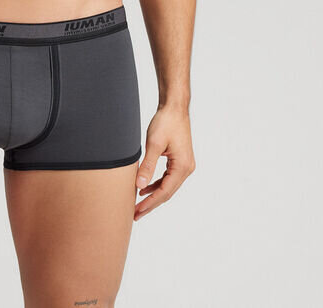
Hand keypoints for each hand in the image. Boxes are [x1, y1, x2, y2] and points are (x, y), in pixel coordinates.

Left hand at [134, 104, 194, 219]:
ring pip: (168, 187)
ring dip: (153, 196)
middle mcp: (186, 168)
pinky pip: (168, 178)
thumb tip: (139, 186)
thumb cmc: (165, 122)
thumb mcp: (154, 144)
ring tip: (138, 206)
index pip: (164, 192)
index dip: (150, 203)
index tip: (137, 211)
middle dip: (151, 204)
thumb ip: (147, 166)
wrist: (174, 107)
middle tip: (135, 215)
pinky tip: (145, 189)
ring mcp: (185, 165)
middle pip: (167, 192)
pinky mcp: (180, 160)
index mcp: (182, 167)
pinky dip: (157, 185)